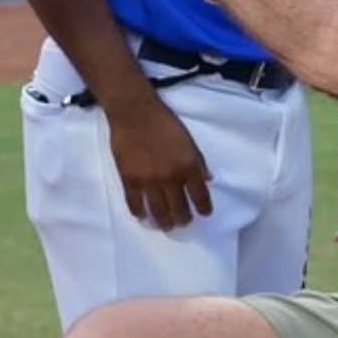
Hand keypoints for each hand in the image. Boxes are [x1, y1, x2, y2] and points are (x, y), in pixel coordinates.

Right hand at [106, 90, 213, 229]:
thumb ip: (198, 161)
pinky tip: (144, 216)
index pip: (200, 195)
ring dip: (164, 222)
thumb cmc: (164, 123)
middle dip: (184, 219)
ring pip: (158, 212)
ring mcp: (149, 181)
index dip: (203, 208)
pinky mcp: (129, 180)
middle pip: (179, 208)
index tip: (204, 214)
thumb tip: (208, 179)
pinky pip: (135, 204)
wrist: (135, 113)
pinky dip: (140, 213)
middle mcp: (170, 177)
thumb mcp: (188, 140)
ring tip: (167, 225)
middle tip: (184, 222)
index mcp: (188, 166)